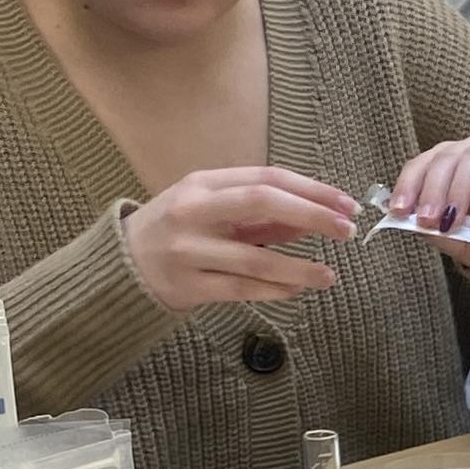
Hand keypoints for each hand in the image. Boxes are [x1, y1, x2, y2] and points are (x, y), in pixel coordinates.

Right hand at [120, 167, 355, 311]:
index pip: (267, 178)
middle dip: (312, 215)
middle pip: (262, 203)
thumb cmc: (177, 229)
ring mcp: (189, 250)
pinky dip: (274, 290)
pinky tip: (296, 290)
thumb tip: (315, 216)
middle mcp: (194, 211)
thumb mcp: (212, 207)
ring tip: (329, 275)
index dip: (312, 190)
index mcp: (203, 183)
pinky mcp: (188, 286)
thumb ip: (261, 213)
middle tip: (347, 231)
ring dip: (300, 267)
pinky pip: (241, 289)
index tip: (345, 204)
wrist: (122, 264)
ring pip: (256, 258)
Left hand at [380, 133, 469, 274]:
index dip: (408, 184)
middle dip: (431, 190)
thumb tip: (416, 227)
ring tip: (452, 218)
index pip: (422, 164)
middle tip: (426, 219)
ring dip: (458, 188)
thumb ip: (438, 234)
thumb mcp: (459, 243)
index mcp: (448, 165)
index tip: (398, 210)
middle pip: (445, 158)